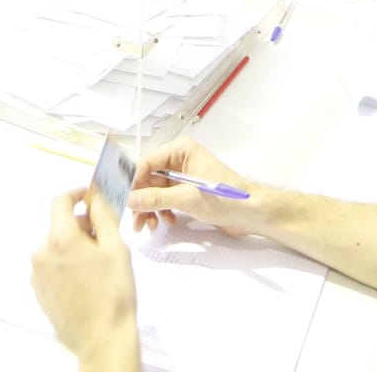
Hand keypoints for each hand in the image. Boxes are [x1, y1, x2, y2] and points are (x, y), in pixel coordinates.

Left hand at [32, 188, 140, 371]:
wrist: (102, 338)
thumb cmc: (113, 295)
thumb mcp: (116, 248)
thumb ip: (103, 216)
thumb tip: (94, 198)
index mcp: (60, 239)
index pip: (60, 201)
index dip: (76, 195)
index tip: (89, 198)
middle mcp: (42, 253)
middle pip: (59, 225)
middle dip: (80, 225)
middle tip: (103, 238)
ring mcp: (37, 274)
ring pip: (55, 246)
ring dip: (73, 246)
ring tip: (96, 265)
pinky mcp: (39, 290)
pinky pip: (51, 265)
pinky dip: (65, 263)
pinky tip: (85, 280)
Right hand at [128, 138, 260, 235]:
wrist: (252, 213)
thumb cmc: (226, 198)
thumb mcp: (187, 199)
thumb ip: (157, 198)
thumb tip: (130, 199)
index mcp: (181, 150)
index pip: (147, 163)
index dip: (134, 182)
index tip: (124, 201)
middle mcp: (180, 159)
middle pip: (149, 179)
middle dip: (142, 200)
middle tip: (137, 222)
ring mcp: (184, 176)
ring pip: (156, 191)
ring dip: (151, 209)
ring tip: (151, 227)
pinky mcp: (188, 191)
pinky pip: (166, 199)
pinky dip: (163, 211)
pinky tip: (167, 222)